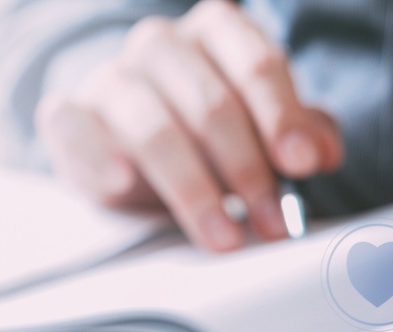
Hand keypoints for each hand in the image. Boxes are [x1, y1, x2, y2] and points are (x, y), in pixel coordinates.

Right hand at [35, 0, 341, 249]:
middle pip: (212, 104)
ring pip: (153, 126)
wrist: (132, 148)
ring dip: (193, 189)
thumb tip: (324, 151)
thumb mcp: (264, 133)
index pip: (257, 64)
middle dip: (248, 171)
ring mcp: (111, 78)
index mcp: (217, 35)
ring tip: (223, 236)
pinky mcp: (67, 115)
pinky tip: (123, 184)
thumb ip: (302, 135)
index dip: (282, 118)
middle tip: (273, 224)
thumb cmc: (210, 137)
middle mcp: (162, 46)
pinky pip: (74, 128)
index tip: (302, 166)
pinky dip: (100, 157)